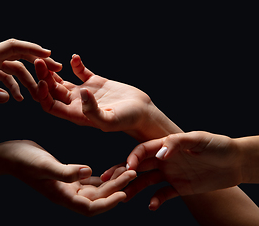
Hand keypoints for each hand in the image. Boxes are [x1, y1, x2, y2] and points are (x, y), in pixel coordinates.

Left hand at [0, 39, 61, 102]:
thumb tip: (7, 98)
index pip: (14, 47)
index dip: (33, 49)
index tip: (49, 55)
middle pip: (20, 55)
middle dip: (38, 63)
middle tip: (55, 71)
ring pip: (15, 68)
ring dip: (28, 79)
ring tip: (38, 94)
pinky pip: (5, 75)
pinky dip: (14, 86)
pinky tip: (17, 98)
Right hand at [0, 140, 136, 215]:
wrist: (10, 155)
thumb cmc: (23, 160)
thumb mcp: (44, 165)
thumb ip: (65, 171)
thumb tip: (89, 172)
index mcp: (62, 196)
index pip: (90, 207)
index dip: (108, 203)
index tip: (125, 194)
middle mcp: (66, 194)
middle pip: (97, 198)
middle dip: (116, 188)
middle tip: (132, 173)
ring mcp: (66, 186)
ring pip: (94, 189)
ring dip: (110, 182)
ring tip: (126, 170)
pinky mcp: (66, 177)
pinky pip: (88, 181)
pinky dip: (100, 177)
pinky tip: (109, 170)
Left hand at [34, 54, 151, 134]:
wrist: (142, 112)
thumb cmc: (127, 120)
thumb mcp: (110, 120)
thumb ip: (93, 111)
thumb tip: (83, 93)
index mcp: (76, 114)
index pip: (50, 106)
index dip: (42, 94)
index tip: (43, 81)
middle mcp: (76, 103)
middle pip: (52, 90)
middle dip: (43, 77)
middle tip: (38, 61)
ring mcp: (85, 92)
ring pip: (62, 81)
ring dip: (53, 70)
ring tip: (47, 57)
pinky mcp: (95, 82)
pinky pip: (80, 72)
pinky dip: (76, 64)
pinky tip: (75, 57)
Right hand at [123, 131, 240, 209]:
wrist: (235, 162)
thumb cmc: (217, 145)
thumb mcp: (198, 139)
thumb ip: (176, 143)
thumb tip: (159, 153)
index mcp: (166, 145)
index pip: (143, 150)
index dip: (133, 158)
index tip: (127, 167)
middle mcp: (164, 160)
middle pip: (139, 166)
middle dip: (122, 172)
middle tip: (108, 181)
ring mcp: (170, 174)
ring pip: (146, 182)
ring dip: (134, 189)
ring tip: (124, 197)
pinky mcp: (179, 187)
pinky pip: (164, 194)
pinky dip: (156, 200)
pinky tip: (151, 205)